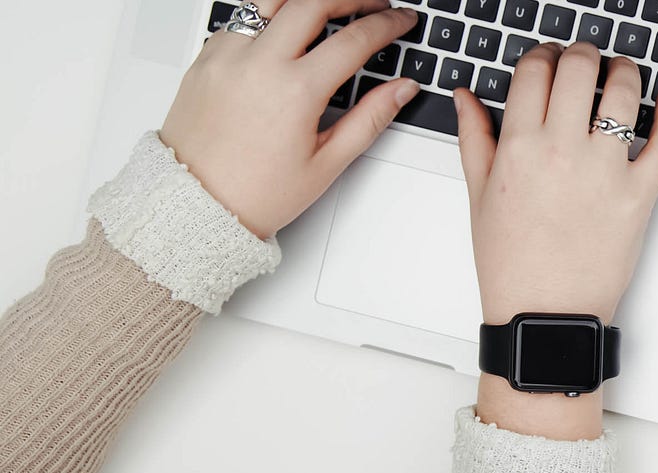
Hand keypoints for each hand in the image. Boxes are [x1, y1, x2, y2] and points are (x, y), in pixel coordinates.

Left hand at [160, 0, 419, 237]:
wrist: (193, 206)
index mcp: (295, 91)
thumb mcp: (327, 162)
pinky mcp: (205, 58)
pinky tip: (286, 27)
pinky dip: (269, 14)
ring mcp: (227, 56)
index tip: (401, 20)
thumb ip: (370, 118)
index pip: (355, 39)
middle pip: (314, 2)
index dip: (387, 24)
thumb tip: (401, 90)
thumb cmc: (255, 193)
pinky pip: (241, 17)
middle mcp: (258, 64)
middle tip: (373, 5)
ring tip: (330, 5)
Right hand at [454, 42, 657, 439]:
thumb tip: (466, 97)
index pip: (534, 71)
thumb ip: (474, 138)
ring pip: (624, 94)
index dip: (543, 54)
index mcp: (519, 147)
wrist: (546, 314)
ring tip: (621, 72)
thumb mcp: (479, 196)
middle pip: (579, 69)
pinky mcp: (641, 194)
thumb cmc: (512, 264)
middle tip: (585, 57)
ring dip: (625, 71)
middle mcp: (563, 151)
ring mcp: (606, 171)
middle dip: (583, 53)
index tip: (548, 58)